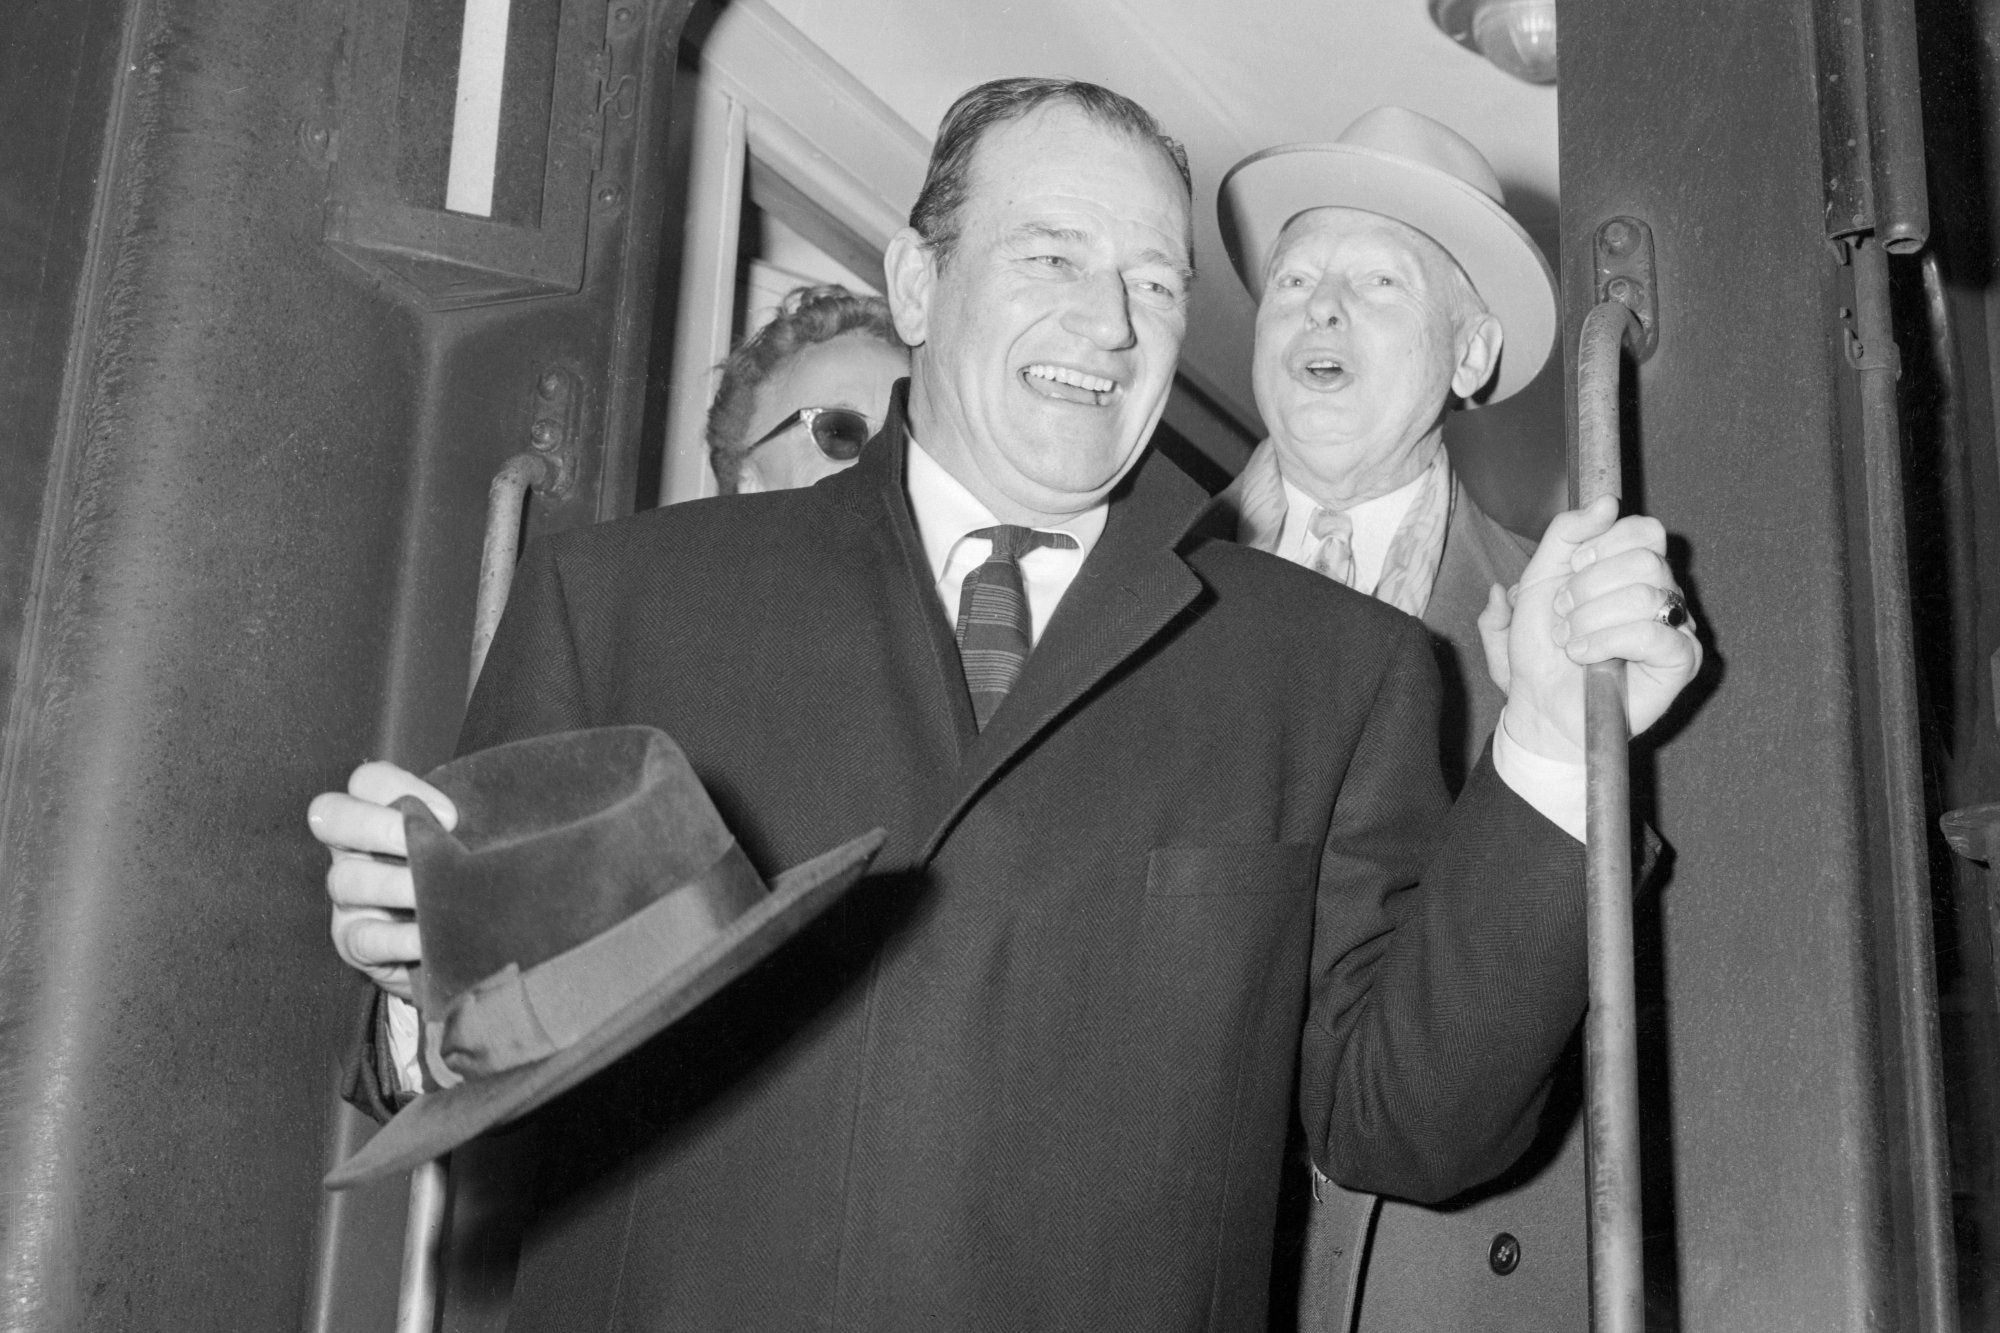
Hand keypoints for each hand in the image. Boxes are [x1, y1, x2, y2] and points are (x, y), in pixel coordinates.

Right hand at [307, 761, 455, 1002]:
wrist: (459, 941)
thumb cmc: (462, 878)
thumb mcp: (465, 842)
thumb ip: (471, 822)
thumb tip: (501, 816)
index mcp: (376, 813)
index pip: (366, 780)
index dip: (396, 786)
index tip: (450, 816)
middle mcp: (352, 848)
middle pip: (331, 815)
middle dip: (375, 824)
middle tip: (429, 843)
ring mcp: (347, 896)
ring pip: (345, 879)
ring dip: (393, 884)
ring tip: (436, 894)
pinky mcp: (352, 941)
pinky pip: (363, 937)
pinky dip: (396, 938)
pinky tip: (426, 938)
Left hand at [1478, 496, 1701, 762]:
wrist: (1536, 704)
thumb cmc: (1541, 647)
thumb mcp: (1539, 577)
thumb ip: (1566, 533)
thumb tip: (1606, 503)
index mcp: (1633, 568)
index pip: (1644, 530)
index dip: (1600, 548)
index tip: (1570, 574)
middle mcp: (1662, 592)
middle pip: (1645, 559)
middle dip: (1588, 588)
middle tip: (1563, 614)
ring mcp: (1676, 627)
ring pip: (1646, 595)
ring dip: (1590, 619)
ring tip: (1569, 641)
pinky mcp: (1681, 662)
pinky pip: (1654, 635)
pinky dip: (1606, 642)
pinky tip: (1585, 656)